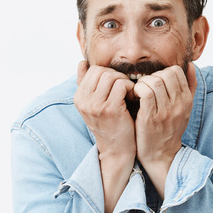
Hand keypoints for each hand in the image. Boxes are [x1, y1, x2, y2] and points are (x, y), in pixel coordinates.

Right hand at [74, 60, 135, 212]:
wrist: (116, 150)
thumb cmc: (110, 125)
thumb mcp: (94, 105)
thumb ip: (86, 84)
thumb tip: (82, 62)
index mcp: (78, 98)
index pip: (93, 70)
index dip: (109, 74)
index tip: (117, 87)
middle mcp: (83, 101)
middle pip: (102, 71)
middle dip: (117, 77)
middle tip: (125, 90)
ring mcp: (95, 105)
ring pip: (112, 76)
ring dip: (125, 82)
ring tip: (129, 94)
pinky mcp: (110, 109)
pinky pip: (122, 85)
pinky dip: (131, 89)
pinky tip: (133, 98)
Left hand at [133, 62, 197, 197]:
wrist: (161, 155)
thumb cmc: (170, 129)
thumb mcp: (184, 109)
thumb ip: (189, 87)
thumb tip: (191, 65)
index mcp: (186, 100)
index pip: (176, 71)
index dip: (162, 72)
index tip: (154, 82)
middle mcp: (178, 104)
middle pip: (166, 74)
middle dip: (152, 76)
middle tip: (145, 87)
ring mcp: (165, 111)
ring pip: (155, 81)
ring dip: (143, 83)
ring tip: (139, 92)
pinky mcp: (151, 118)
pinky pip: (145, 92)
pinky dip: (138, 89)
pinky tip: (135, 97)